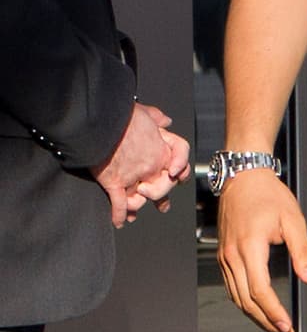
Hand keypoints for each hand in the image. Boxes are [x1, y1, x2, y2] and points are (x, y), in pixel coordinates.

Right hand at [94, 104, 189, 226]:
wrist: (100, 119)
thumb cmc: (121, 113)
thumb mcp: (144, 110)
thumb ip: (156, 117)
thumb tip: (166, 121)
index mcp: (161, 148)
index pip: (181, 163)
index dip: (181, 171)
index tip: (179, 178)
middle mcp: (151, 165)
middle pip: (164, 187)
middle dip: (161, 196)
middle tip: (162, 205)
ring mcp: (133, 176)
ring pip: (141, 199)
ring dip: (137, 206)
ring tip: (135, 211)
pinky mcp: (114, 182)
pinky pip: (120, 204)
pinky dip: (119, 215)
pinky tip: (119, 221)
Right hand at [217, 169, 306, 331]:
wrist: (243, 176)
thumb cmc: (269, 195)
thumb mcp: (293, 220)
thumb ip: (302, 252)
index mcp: (249, 247)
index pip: (259, 290)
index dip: (273, 312)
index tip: (286, 326)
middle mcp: (232, 255)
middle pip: (245, 300)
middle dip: (265, 321)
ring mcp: (224, 256)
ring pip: (236, 296)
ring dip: (254, 314)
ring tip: (274, 326)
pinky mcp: (223, 255)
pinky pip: (231, 286)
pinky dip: (244, 301)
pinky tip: (258, 308)